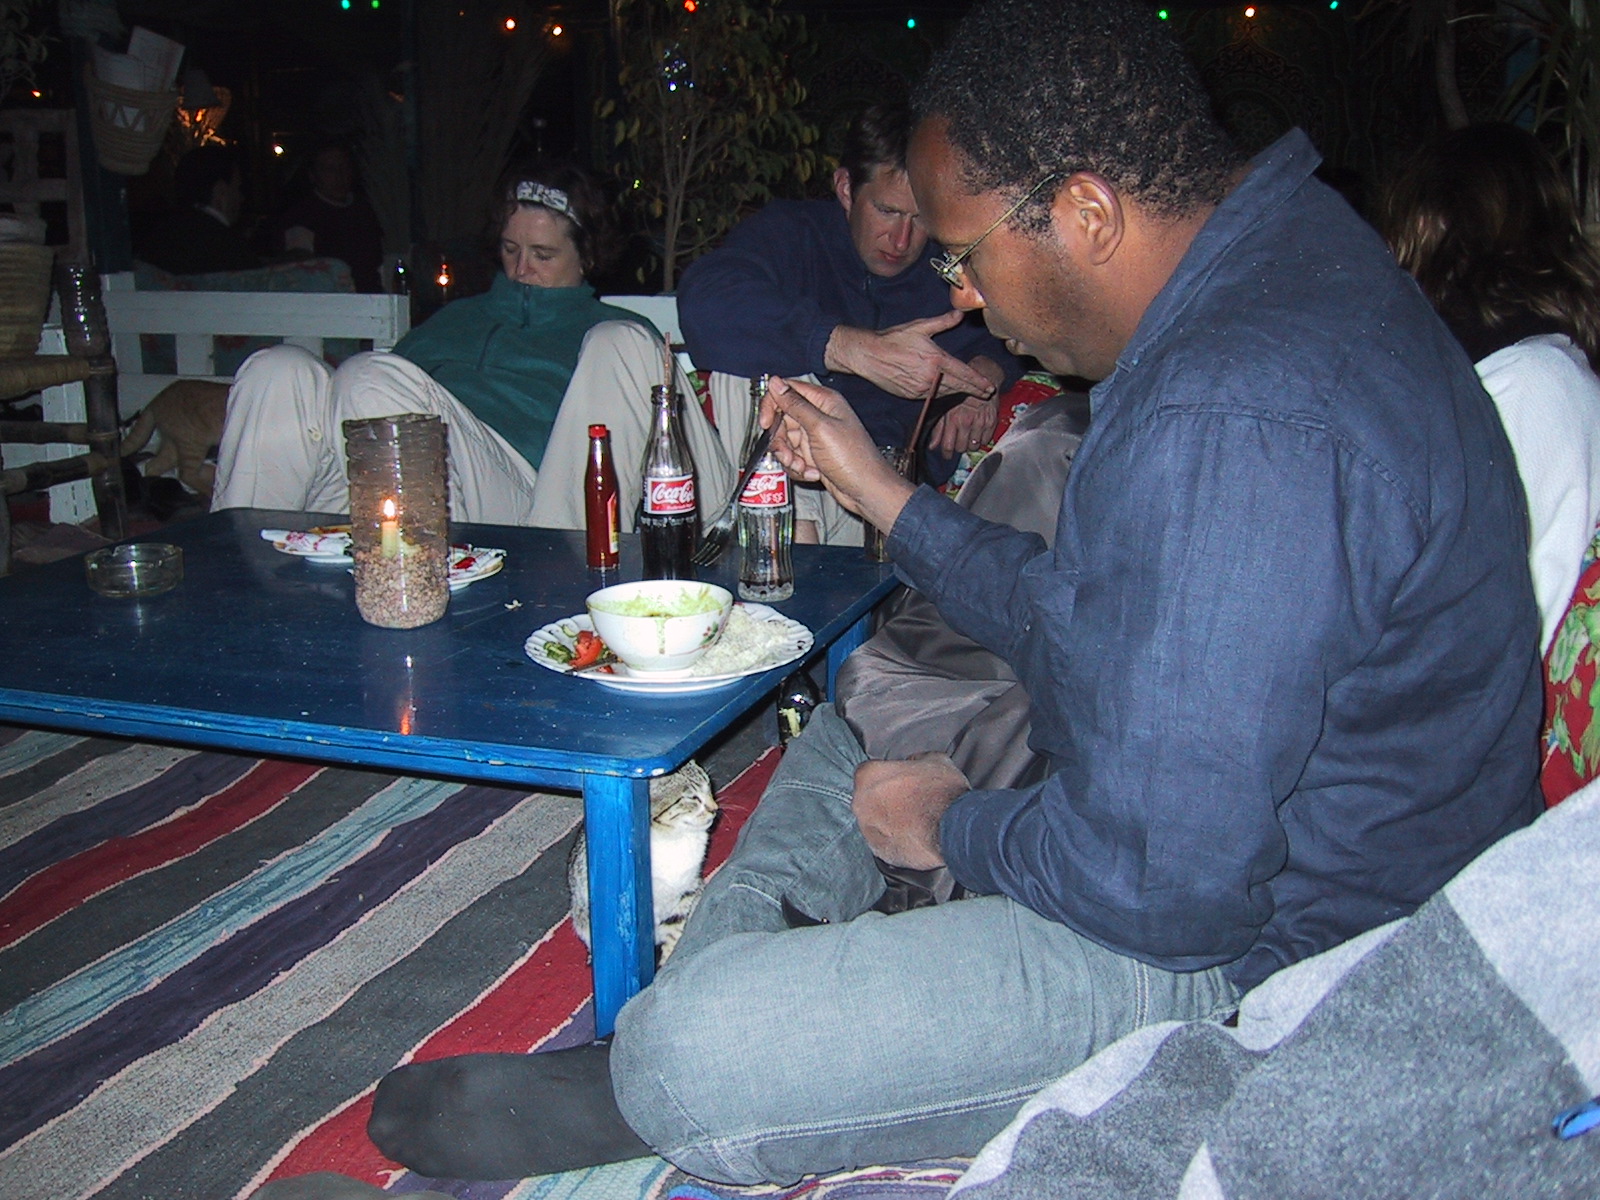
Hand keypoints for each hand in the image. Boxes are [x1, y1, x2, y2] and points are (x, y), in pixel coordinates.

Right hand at [762, 376, 914, 529]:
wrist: (866, 490)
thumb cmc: (852, 459)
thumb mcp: (820, 428)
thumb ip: (795, 404)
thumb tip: (774, 382)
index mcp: (823, 401)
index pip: (786, 390)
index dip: (772, 406)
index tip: (765, 424)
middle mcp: (819, 415)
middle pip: (782, 419)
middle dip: (780, 440)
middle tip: (787, 454)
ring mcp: (816, 436)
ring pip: (785, 440)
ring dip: (789, 457)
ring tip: (803, 466)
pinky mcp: (814, 454)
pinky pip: (793, 457)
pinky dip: (798, 467)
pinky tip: (813, 473)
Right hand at [825, 313, 998, 400]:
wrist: (869, 355)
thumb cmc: (893, 339)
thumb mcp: (919, 326)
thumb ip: (942, 322)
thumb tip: (959, 314)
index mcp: (936, 360)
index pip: (964, 374)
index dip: (978, 381)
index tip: (989, 386)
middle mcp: (931, 377)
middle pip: (959, 386)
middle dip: (974, 390)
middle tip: (987, 393)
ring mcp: (921, 388)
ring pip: (946, 393)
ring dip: (959, 393)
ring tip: (970, 393)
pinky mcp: (912, 395)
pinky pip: (933, 396)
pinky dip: (943, 395)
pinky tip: (948, 392)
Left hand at [852, 752, 969, 868]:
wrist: (954, 829)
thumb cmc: (943, 794)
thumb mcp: (934, 760)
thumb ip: (915, 759)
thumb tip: (914, 762)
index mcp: (869, 775)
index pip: (868, 771)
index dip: (886, 775)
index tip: (898, 780)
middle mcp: (861, 803)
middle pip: (867, 798)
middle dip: (884, 799)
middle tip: (907, 800)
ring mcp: (868, 830)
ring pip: (874, 822)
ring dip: (888, 820)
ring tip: (913, 820)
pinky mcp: (880, 851)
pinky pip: (883, 842)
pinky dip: (895, 840)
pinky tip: (913, 835)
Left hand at [929, 395, 998, 455]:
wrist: (984, 380)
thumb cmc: (962, 393)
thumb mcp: (946, 408)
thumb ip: (938, 429)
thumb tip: (932, 446)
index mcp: (953, 418)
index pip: (948, 446)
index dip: (947, 454)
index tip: (947, 455)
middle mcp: (966, 421)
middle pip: (961, 448)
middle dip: (959, 447)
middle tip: (959, 442)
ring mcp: (980, 422)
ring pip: (974, 446)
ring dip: (970, 445)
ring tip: (969, 437)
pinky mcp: (991, 421)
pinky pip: (986, 441)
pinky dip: (981, 440)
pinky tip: (978, 432)